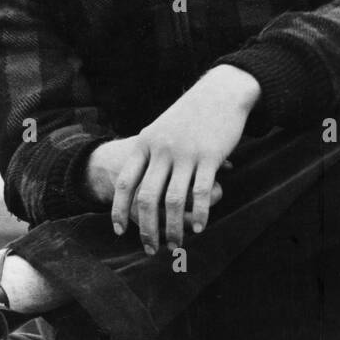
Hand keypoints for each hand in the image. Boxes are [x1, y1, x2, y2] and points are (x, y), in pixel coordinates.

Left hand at [85, 65, 260, 252]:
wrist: (221, 92)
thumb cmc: (191, 113)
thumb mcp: (161, 128)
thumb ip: (148, 152)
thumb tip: (136, 180)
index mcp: (144, 142)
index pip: (124, 182)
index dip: (118, 209)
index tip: (119, 231)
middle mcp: (161, 149)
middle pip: (147, 197)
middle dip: (147, 228)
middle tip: (150, 248)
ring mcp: (185, 153)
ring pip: (174, 200)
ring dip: (173, 228)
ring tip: (175, 244)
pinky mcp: (210, 156)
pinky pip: (201, 193)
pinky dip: (199, 215)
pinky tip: (198, 228)